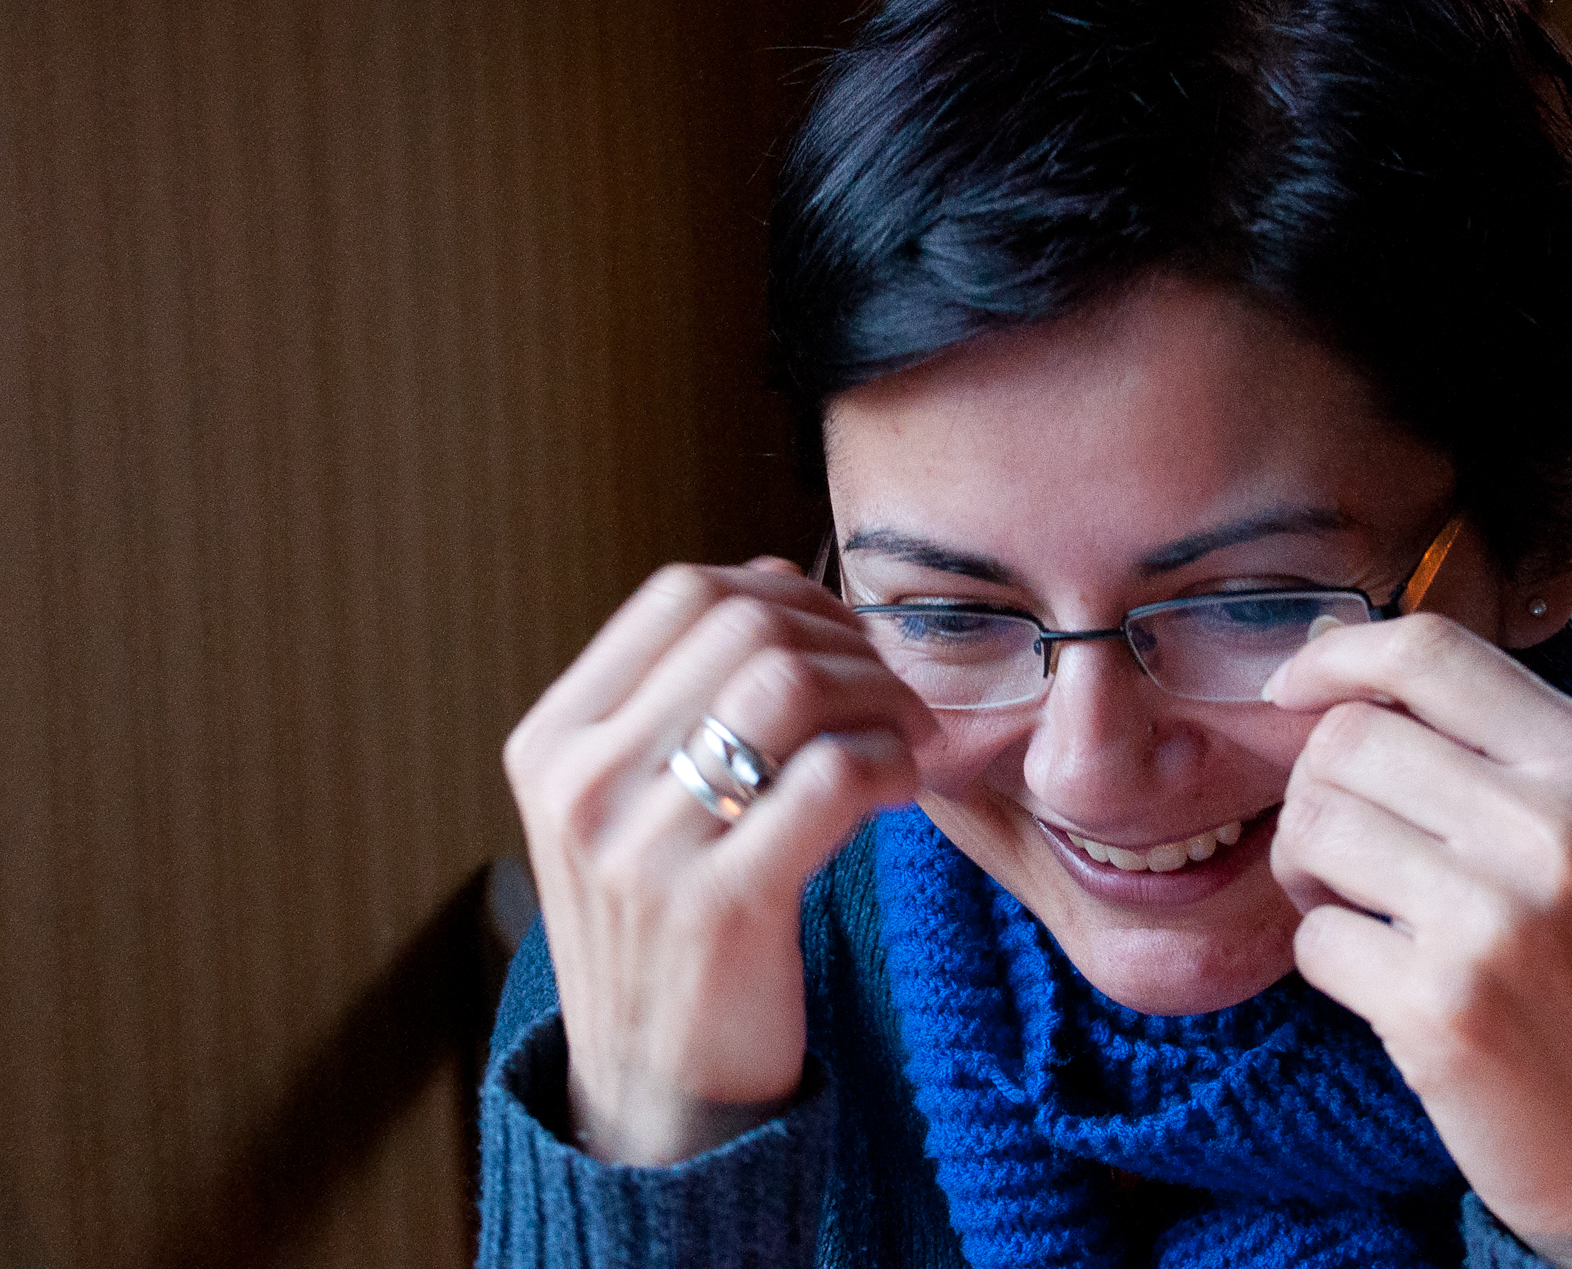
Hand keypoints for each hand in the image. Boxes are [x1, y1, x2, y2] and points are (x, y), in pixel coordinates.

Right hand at [503, 558, 932, 1165]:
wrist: (651, 1100)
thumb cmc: (665, 931)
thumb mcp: (628, 807)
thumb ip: (682, 696)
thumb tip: (771, 579)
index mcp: (554, 743)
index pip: (681, 594)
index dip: (783, 593)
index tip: (838, 641)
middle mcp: (582, 786)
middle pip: (746, 624)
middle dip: (848, 641)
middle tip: (894, 691)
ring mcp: (643, 851)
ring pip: (791, 684)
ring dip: (879, 693)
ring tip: (908, 735)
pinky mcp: (720, 911)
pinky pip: (834, 777)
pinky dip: (891, 763)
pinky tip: (900, 792)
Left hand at [1265, 614, 1571, 1268]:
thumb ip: (1484, 744)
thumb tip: (1331, 661)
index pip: (1427, 650)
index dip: (1334, 657)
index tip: (1290, 691)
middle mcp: (1556, 828)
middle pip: (1346, 738)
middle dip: (1316, 792)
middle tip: (1349, 853)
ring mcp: (1498, 918)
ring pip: (1312, 825)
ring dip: (1307, 871)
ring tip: (1363, 910)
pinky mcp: (1442, 1007)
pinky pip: (1313, 940)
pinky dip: (1328, 962)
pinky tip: (1387, 986)